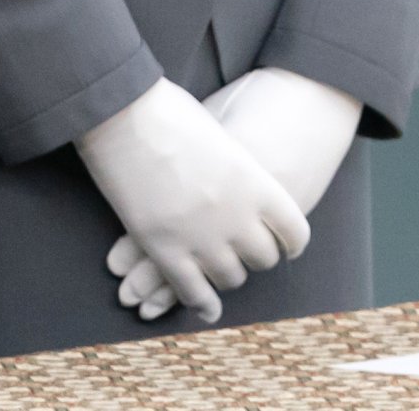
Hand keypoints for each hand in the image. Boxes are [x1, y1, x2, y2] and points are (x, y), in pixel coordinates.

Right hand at [106, 67, 362, 319]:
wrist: (125, 115)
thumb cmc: (171, 112)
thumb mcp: (221, 135)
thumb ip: (237, 169)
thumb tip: (240, 183)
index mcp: (254, 182)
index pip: (293, 230)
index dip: (291, 241)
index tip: (287, 245)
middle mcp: (236, 216)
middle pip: (263, 258)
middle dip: (256, 256)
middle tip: (245, 250)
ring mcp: (200, 237)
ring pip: (230, 278)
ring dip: (227, 274)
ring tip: (220, 266)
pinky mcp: (164, 251)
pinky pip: (192, 292)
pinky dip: (203, 304)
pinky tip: (207, 306)